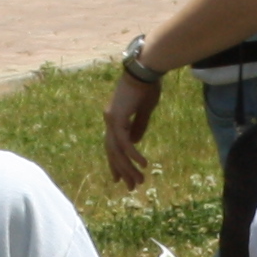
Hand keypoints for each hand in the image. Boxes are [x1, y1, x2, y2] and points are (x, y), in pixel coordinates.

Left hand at [103, 69, 161, 190]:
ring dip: (129, 168)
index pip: (113, 146)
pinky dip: (133, 155)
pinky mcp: (118, 119)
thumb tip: (135, 143)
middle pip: (113, 153)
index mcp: (115, 118)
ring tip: (139, 181)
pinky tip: (142, 164)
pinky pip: (125, 143)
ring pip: (118, 151)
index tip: (120, 179)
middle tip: (131, 186)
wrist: (144, 70)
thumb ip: (138, 126)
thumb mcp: (144, 110)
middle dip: (122, 171)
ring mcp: (112, 120)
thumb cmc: (147, 86)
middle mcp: (110, 120)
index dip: (116, 163)